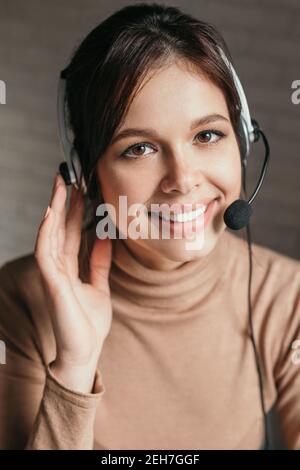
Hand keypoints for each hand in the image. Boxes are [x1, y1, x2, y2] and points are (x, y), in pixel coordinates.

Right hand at [34, 172, 112, 391]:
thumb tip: (106, 238)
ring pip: (50, 234)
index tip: (82, 188)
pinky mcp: (52, 283)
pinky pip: (45, 253)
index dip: (74, 210)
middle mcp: (59, 266)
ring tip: (60, 185)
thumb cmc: (89, 322)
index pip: (70, 232)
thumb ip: (99, 262)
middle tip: (68, 176)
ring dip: (54, 209)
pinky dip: (47, 233)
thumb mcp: (99, 285)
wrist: (85, 351)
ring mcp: (54, 274)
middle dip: (63, 202)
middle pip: (59, 227)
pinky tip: (51, 214)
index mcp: (70, 267)